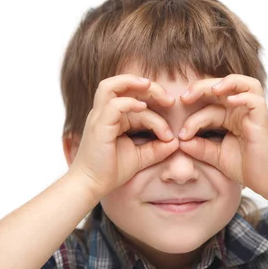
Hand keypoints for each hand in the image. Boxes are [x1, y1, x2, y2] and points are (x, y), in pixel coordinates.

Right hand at [68, 74, 178, 198]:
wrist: (91, 186)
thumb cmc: (111, 171)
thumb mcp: (140, 157)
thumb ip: (157, 148)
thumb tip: (176, 142)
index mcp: (113, 117)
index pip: (135, 98)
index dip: (156, 106)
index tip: (170, 128)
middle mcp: (104, 113)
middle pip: (122, 85)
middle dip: (148, 86)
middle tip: (169, 99)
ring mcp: (99, 117)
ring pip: (111, 86)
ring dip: (132, 83)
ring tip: (151, 88)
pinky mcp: (99, 126)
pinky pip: (113, 105)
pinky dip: (129, 103)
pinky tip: (144, 108)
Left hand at [178, 74, 267, 196]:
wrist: (266, 181)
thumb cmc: (245, 166)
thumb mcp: (215, 155)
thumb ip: (199, 147)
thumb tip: (180, 142)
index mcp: (229, 116)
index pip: (208, 104)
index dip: (191, 114)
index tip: (180, 134)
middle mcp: (240, 110)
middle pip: (222, 86)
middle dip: (201, 87)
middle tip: (184, 98)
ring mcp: (252, 113)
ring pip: (243, 84)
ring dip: (227, 82)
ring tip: (212, 90)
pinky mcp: (262, 119)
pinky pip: (255, 100)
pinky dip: (243, 96)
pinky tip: (230, 100)